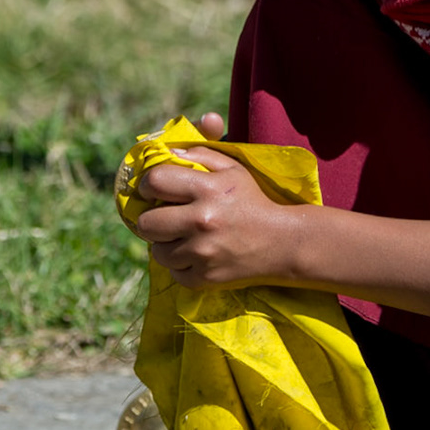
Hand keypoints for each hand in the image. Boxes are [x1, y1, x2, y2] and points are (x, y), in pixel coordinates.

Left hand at [131, 115, 298, 288]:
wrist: (282, 243)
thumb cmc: (252, 201)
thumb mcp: (232, 169)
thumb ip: (200, 154)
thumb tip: (168, 152)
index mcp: (207, 189)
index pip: (155, 181)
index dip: (148, 186)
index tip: (154, 191)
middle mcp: (202, 220)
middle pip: (146, 223)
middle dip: (152, 220)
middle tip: (165, 218)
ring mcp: (202, 252)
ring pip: (157, 251)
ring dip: (167, 245)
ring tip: (185, 238)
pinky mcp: (205, 277)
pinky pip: (173, 272)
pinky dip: (181, 265)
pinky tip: (198, 255)